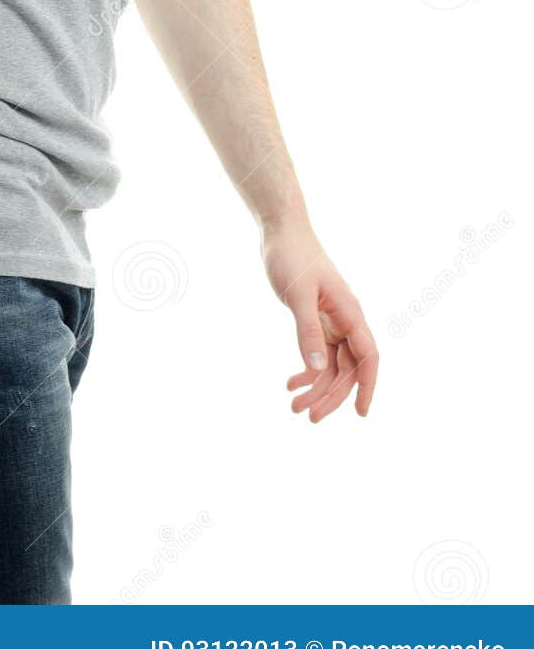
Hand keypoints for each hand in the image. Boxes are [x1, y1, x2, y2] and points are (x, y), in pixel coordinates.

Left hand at [259, 217, 378, 420]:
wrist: (281, 231)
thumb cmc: (292, 257)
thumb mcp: (298, 295)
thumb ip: (308, 331)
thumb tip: (319, 369)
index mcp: (349, 312)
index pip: (367, 356)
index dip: (367, 386)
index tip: (360, 413)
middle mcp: (345, 319)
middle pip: (348, 367)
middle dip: (331, 394)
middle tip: (308, 416)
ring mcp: (332, 320)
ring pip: (332, 364)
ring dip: (316, 386)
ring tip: (294, 406)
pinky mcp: (317, 318)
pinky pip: (319, 352)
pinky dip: (308, 369)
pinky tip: (290, 382)